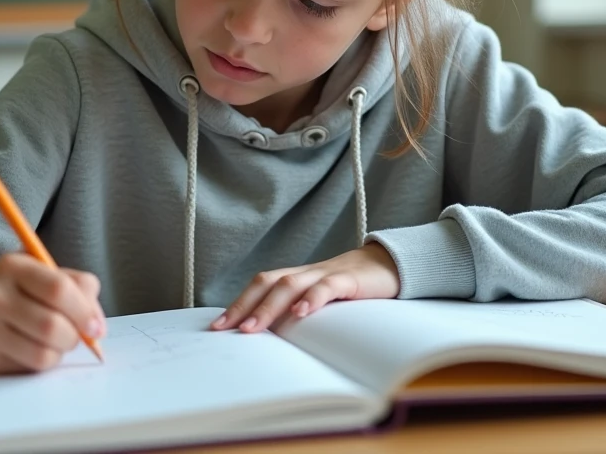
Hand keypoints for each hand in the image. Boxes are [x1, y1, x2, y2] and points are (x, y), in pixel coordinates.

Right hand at [0, 253, 105, 373]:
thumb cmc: (20, 289)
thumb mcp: (46, 273)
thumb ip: (78, 288)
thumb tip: (96, 325)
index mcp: (12, 266)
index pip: (58, 289)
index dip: (84, 311)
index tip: (96, 326)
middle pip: (51, 326)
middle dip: (74, 336)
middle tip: (76, 335)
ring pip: (42, 354)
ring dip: (60, 352)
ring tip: (55, 341)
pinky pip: (28, 369)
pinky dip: (43, 362)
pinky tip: (35, 348)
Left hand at [211, 243, 399, 333]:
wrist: (389, 264)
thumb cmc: (350, 287)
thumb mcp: (320, 300)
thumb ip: (299, 313)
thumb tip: (271, 341)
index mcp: (296, 278)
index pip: (259, 286)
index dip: (238, 303)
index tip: (216, 326)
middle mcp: (305, 273)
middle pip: (267, 282)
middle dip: (243, 306)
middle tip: (224, 329)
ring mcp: (326, 274)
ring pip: (290, 284)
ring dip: (268, 307)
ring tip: (252, 327)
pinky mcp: (349, 279)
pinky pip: (327, 286)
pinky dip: (312, 298)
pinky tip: (301, 313)